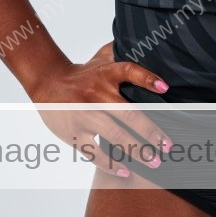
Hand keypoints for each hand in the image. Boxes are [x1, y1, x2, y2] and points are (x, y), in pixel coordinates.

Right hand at [28, 41, 171, 177]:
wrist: (48, 82)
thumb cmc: (83, 72)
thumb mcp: (101, 57)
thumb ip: (122, 51)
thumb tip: (148, 45)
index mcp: (106, 73)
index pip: (129, 71)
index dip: (148, 79)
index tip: (165, 88)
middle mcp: (97, 93)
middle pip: (128, 113)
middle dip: (150, 131)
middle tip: (168, 146)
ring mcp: (85, 115)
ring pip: (114, 135)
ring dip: (136, 150)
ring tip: (154, 161)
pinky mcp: (74, 133)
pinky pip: (94, 152)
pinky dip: (111, 164)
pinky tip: (126, 171)